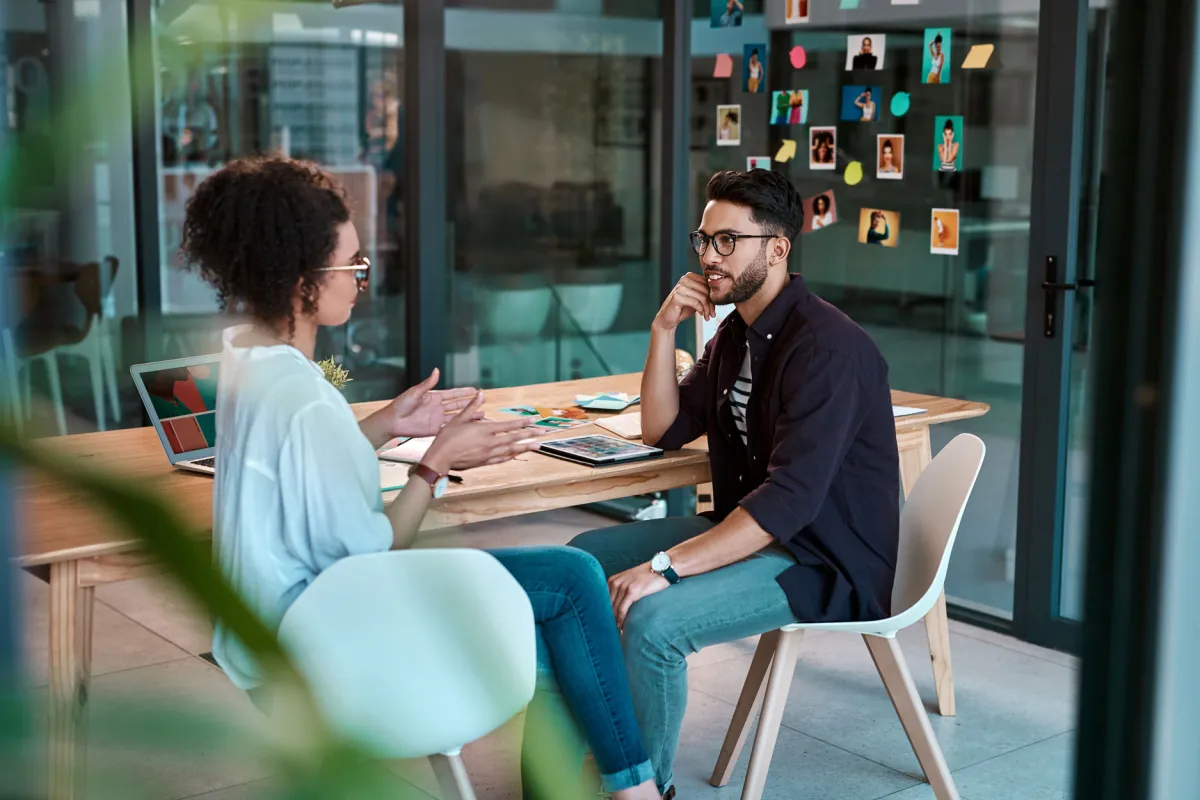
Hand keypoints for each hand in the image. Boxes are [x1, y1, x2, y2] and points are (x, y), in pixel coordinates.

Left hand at [382, 368, 479, 437]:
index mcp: (434, 397)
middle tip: (482, 400)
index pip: (453, 394)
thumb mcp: (415, 392)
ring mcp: (437, 419)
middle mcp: (437, 407)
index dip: (464, 392)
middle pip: (458, 405)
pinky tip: (469, 427)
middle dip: (470, 402)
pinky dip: (460, 427)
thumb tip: (436, 370)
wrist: (393, 421)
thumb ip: (428, 383)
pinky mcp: (435, 429)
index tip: (475, 390)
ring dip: (468, 415)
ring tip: (482, 415)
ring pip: (457, 417)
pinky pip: (450, 428)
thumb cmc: (400, 405)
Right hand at [423, 392, 543, 472]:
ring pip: (511, 450)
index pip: (508, 426)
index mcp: (484, 430)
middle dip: (530, 435)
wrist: (440, 458)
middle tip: (543, 434)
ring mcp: (488, 454)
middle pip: (514, 438)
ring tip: (537, 446)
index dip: (522, 423)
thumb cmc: (447, 437)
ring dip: (525, 447)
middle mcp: (490, 443)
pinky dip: (510, 457)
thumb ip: (472, 406)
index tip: (533, 421)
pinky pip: (501, 459)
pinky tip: (516, 455)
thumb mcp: (458, 419)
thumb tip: (481, 393)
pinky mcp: (484, 462)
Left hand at [608, 563, 669, 628]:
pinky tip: (622, 627)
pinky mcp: (632, 591)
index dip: (603, 613)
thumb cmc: (646, 577)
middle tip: (610, 631)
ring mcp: (623, 586)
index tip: (604, 623)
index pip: (603, 601)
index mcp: (612, 580)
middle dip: (608, 618)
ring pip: (614, 609)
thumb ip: (620, 591)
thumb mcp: (629, 580)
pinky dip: (621, 620)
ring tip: (616, 632)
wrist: (661, 568)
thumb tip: (614, 609)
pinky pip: (622, 610)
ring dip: (614, 622)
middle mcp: (615, 582)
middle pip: (607, 606)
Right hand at [652, 272, 715, 332]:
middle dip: (711, 304)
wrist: (668, 319)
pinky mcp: (676, 296)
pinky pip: (695, 302)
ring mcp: (679, 287)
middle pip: (705, 290)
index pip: (707, 284)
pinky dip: (700, 310)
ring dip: (707, 309)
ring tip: (707, 317)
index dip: (713, 297)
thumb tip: (720, 294)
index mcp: (689, 276)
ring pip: (701, 297)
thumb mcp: (697, 299)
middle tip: (712, 314)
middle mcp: (684, 279)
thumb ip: (705, 294)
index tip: (714, 309)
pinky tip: (701, 315)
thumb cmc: (683, 308)